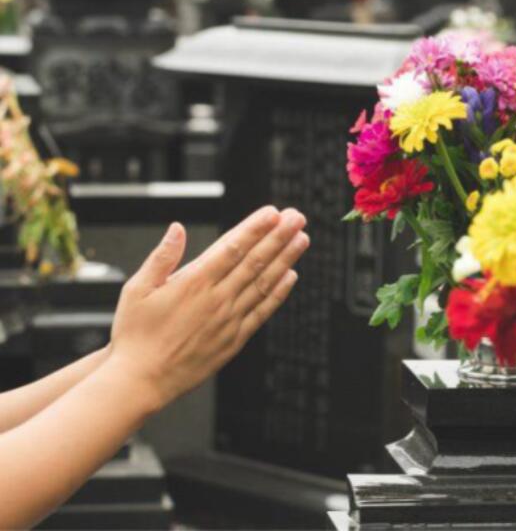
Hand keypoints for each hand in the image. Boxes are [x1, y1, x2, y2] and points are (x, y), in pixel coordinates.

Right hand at [108, 206, 307, 410]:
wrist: (140, 381)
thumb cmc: (135, 335)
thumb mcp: (137, 289)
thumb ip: (162, 257)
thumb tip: (177, 229)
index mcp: (193, 283)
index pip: (232, 247)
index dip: (255, 227)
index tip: (272, 212)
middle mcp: (216, 299)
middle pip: (255, 261)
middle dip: (279, 236)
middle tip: (297, 217)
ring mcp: (228, 320)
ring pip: (264, 283)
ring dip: (285, 259)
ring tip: (301, 239)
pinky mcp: (234, 339)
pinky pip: (262, 311)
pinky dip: (279, 293)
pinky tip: (291, 276)